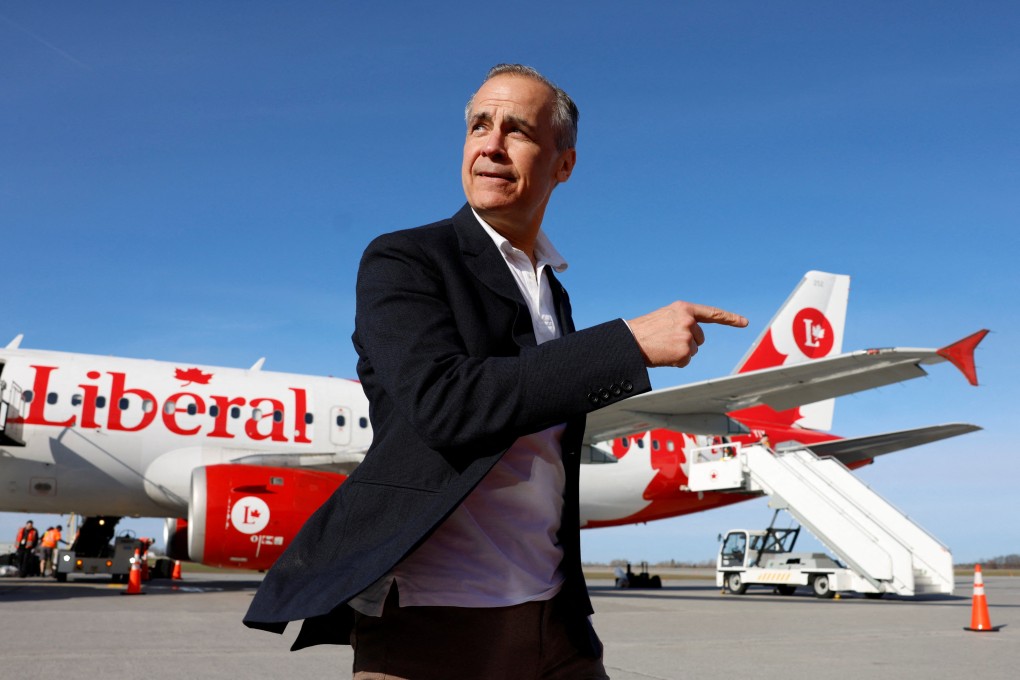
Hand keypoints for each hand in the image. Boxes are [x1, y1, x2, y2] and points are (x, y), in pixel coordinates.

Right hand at [627, 302, 746, 367]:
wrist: (629, 341)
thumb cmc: (645, 330)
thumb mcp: (666, 317)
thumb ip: (683, 321)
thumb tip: (696, 337)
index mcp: (684, 309)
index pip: (712, 314)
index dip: (730, 319)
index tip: (744, 322)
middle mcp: (689, 321)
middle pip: (700, 338)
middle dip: (687, 342)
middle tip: (666, 341)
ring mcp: (687, 337)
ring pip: (693, 350)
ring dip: (680, 352)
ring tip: (663, 347)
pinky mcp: (684, 352)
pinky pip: (686, 361)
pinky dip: (675, 361)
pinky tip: (663, 355)